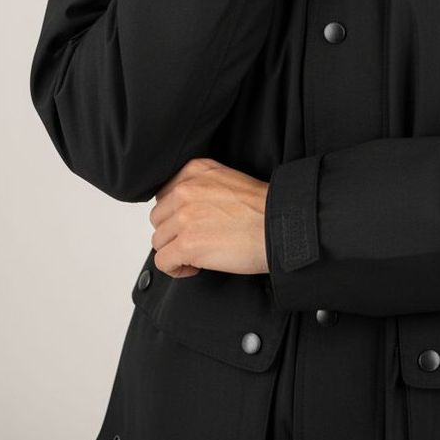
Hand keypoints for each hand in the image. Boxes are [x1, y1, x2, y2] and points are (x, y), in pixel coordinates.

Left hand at [148, 157, 269, 278]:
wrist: (280, 226)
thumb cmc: (263, 209)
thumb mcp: (227, 180)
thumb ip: (200, 186)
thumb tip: (180, 209)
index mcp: (195, 170)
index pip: (165, 195)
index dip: (177, 214)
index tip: (193, 224)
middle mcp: (186, 189)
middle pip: (158, 218)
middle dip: (174, 233)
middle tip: (197, 241)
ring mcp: (184, 217)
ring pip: (158, 241)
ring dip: (176, 251)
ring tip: (199, 254)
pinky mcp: (187, 244)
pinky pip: (163, 262)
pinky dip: (176, 269)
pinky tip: (196, 267)